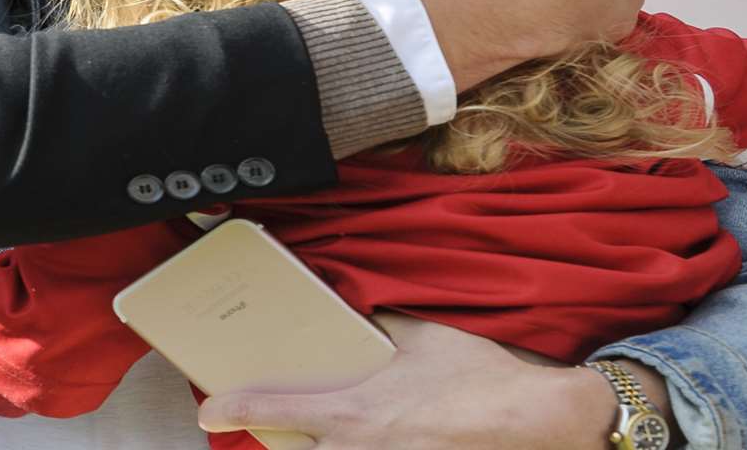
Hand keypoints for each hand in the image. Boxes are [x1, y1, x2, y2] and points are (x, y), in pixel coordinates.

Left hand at [198, 314, 668, 449]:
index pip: (273, 410)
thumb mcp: (424, 336)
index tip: (208, 408)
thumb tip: (364, 310)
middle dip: (286, 438)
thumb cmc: (480, 379)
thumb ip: (384, 324)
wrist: (538, 422)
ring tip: (346, 426)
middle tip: (279, 422)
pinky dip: (366, 447)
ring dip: (328, 445)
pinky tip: (390, 433)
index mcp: (353, 412)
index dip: (231, 409)